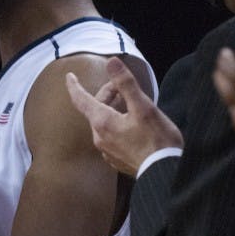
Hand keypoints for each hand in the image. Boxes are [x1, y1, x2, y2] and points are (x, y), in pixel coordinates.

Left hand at [66, 57, 181, 175]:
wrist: (165, 173)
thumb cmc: (157, 139)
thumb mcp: (143, 106)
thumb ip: (126, 84)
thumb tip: (111, 62)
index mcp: (102, 122)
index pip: (80, 99)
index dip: (74, 85)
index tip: (69, 76)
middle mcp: (99, 137)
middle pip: (95, 109)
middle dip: (106, 94)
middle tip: (123, 87)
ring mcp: (107, 151)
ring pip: (103, 122)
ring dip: (112, 109)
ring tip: (130, 103)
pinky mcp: (116, 160)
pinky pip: (110, 136)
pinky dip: (116, 124)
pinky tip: (132, 124)